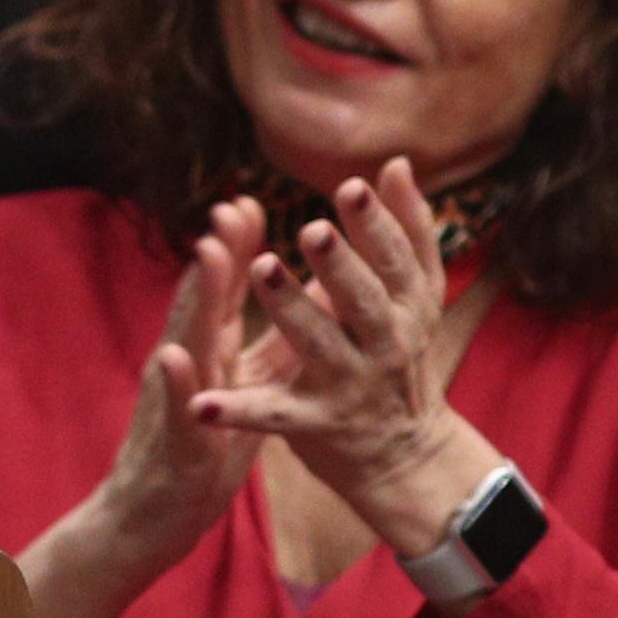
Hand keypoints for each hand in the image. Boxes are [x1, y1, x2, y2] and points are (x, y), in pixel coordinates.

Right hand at [18, 194, 283, 617]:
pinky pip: (177, 408)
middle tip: (232, 206)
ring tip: (207, 254)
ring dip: (197, 297)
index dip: (239, 249)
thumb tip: (312, 307)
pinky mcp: (173, 444)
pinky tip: (173, 354)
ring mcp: (175, 401)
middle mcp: (186, 367)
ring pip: (186, 341)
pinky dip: (175, 380)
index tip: (252, 200)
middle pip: (205, 302)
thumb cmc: (202, 456)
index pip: (227, 294)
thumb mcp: (246, 397)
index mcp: (209, 356)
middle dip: (221, 255)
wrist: (149, 522)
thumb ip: (274, 352)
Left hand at [194, 160, 505, 563]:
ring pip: (317, 345)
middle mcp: (383, 345)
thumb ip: (408, 231)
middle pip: (362, 301)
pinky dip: (235, 411)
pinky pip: (271, 415)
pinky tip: (200, 404)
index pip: (395, 261)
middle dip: (338, 265)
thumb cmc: (403, 355)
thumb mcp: (416, 297)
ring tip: (262, 269)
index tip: (351, 186)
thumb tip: (398, 162)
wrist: (407, 455)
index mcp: (407, 309)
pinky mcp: (313, 424)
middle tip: (310, 228)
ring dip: (290, 309)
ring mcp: (349, 385)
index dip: (375, 225)